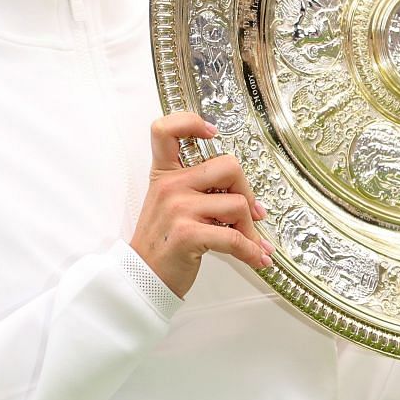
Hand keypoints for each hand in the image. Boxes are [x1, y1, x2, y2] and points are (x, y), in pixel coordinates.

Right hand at [131, 112, 271, 297]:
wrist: (143, 277)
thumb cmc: (162, 242)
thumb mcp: (168, 205)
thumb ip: (196, 189)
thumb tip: (246, 195)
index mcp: (163, 174)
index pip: (166, 130)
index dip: (190, 122)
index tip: (211, 131)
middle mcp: (170, 186)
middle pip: (228, 166)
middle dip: (247, 191)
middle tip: (252, 212)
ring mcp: (178, 209)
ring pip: (237, 204)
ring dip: (250, 229)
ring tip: (250, 242)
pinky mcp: (187, 234)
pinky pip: (234, 237)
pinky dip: (251, 251)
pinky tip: (256, 258)